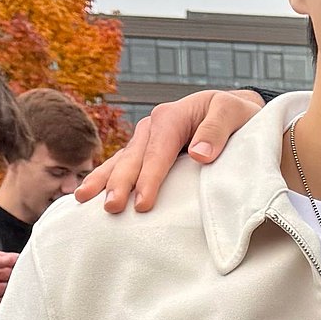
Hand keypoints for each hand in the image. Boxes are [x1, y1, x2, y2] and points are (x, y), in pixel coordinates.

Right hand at [76, 89, 263, 213]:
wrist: (235, 111)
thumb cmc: (237, 114)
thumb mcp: (234, 112)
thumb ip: (218, 130)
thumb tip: (199, 152)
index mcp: (171, 116)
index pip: (157, 153)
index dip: (149, 179)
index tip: (143, 204)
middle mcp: (152, 126)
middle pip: (133, 158)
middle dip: (119, 183)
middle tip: (111, 208)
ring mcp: (146, 139)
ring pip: (121, 161)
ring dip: (103, 180)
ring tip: (84, 200)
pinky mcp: (146, 151)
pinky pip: (123, 165)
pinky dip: (106, 179)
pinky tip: (92, 194)